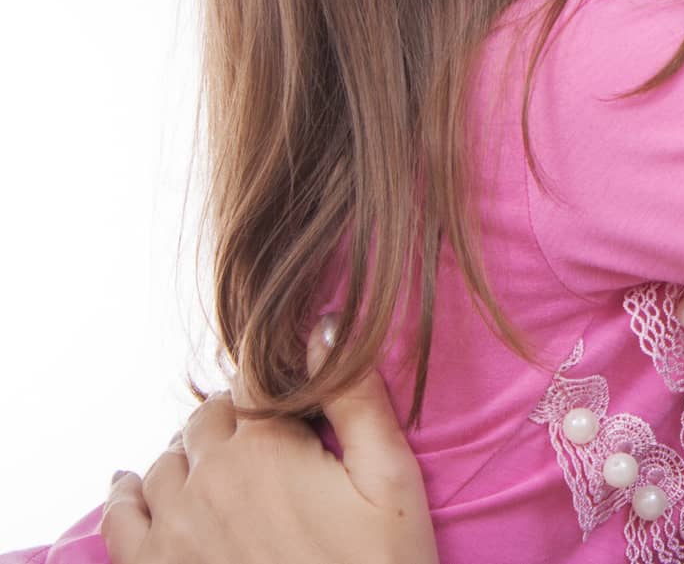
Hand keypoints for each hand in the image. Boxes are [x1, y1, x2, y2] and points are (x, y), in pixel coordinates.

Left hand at [100, 322, 436, 563]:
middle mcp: (209, 478)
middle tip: (267, 437)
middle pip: (205, 418)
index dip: (277, 382)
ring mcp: (173, 528)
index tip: (296, 402)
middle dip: (234, 417)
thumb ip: (357, 400)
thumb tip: (326, 328)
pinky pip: (120, 517)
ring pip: (165, 460)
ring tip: (218, 462)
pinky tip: (133, 484)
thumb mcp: (390, 480)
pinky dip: (125, 493)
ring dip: (189, 452)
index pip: (254, 381)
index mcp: (267, 446)